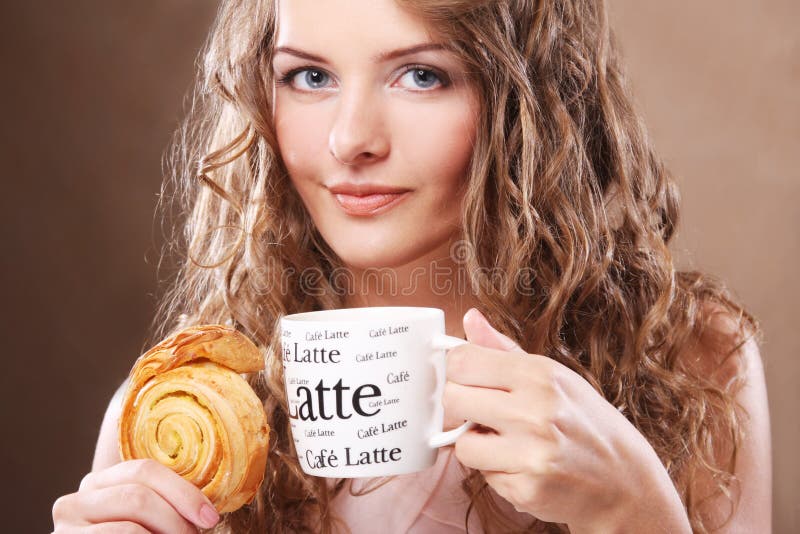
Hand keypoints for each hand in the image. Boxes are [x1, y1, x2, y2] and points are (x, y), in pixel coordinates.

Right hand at [52, 459, 219, 532]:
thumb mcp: (146, 519)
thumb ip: (161, 504)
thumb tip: (205, 510)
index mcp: (99, 483)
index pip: (144, 470)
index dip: (184, 492)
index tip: (210, 516)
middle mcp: (75, 501)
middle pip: (138, 496)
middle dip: (176, 518)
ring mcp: (65, 529)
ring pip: (130, 526)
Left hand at [442, 308, 689, 531]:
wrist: (626, 483)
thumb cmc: (587, 423)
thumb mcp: (555, 377)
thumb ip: (504, 349)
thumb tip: (469, 318)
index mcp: (539, 375)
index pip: (462, 360)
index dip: (456, 370)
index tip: (466, 379)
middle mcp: (534, 411)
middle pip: (453, 398)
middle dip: (461, 407)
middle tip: (483, 413)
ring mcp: (530, 453)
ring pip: (461, 444)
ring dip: (477, 445)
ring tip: (506, 443)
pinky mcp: (526, 489)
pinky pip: (482, 475)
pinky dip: (496, 472)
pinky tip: (522, 466)